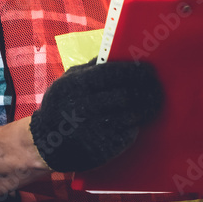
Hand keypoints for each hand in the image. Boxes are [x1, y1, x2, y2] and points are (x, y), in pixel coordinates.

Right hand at [29, 59, 163, 171]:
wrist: (43, 143)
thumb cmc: (60, 106)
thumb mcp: (67, 81)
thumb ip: (91, 68)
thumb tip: (118, 53)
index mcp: (78, 85)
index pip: (114, 74)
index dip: (136, 71)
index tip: (150, 70)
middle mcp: (86, 107)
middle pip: (128, 95)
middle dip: (148, 90)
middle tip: (158, 88)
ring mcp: (95, 129)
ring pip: (132, 115)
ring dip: (147, 108)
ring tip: (155, 102)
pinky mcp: (102, 148)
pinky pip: (128, 134)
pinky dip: (136, 125)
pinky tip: (139, 120)